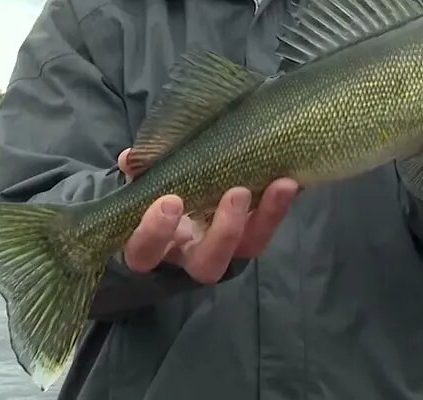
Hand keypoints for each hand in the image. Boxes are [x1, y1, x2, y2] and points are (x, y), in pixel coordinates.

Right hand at [115, 148, 299, 283]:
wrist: (182, 196)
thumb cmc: (155, 193)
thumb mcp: (144, 183)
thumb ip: (139, 173)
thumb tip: (130, 157)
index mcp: (153, 246)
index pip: (145, 251)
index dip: (155, 232)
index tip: (169, 201)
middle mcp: (191, 255)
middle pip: (208, 264)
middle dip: (224, 231)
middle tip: (236, 192)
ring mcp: (226, 249)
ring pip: (248, 249)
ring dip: (266, 217)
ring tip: (282, 184)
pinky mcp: (253, 236)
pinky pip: (269, 229)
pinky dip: (280, 205)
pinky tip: (292, 180)